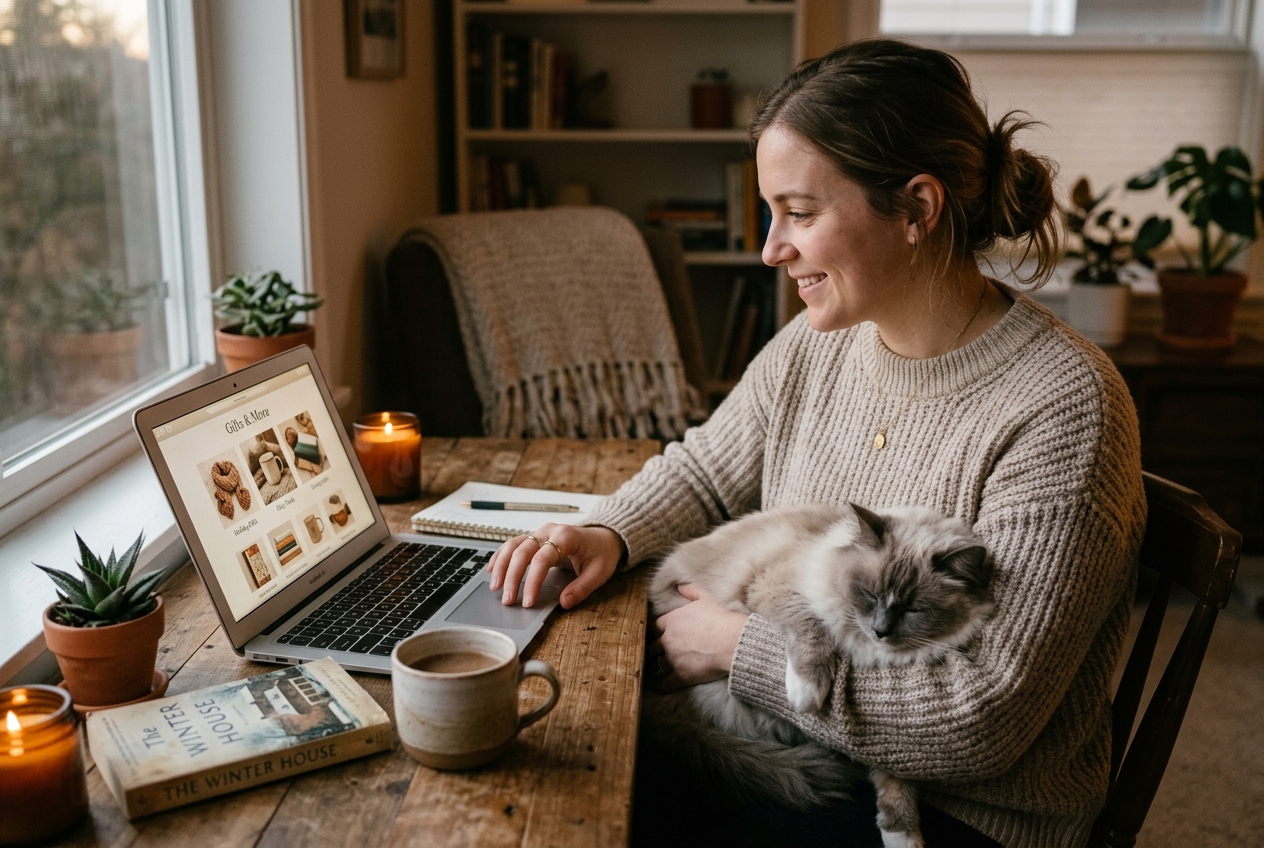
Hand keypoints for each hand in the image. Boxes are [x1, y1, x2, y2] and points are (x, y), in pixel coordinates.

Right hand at [487, 524, 625, 609]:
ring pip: (513, 545)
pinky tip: (491, 569)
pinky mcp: (535, 537)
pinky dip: (500, 556)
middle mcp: (549, 531)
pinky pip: (513, 544)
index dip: (532, 582)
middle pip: (522, 551)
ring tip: (495, 587)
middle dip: (512, 577)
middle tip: (508, 600)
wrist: (604, 536)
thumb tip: (564, 603)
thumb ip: (582, 588)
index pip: (542, 559)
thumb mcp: (600, 572)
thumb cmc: (601, 553)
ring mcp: (540, 533)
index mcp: (566, 536)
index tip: (528, 602)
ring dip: (501, 566)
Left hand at [649, 583, 748, 690]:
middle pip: (652, 648)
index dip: (654, 632)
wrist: (732, 641)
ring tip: (657, 670)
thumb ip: (691, 591)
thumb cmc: (720, 619)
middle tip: (654, 655)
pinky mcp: (681, 676)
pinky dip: (662, 686)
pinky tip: (662, 687)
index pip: (653, 627)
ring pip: (658, 665)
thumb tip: (680, 586)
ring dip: (657, 668)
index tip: (655, 636)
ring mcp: (673, 659)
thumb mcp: (705, 599)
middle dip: (653, 651)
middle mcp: (668, 641)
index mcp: (671, 621)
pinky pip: (665, 683)